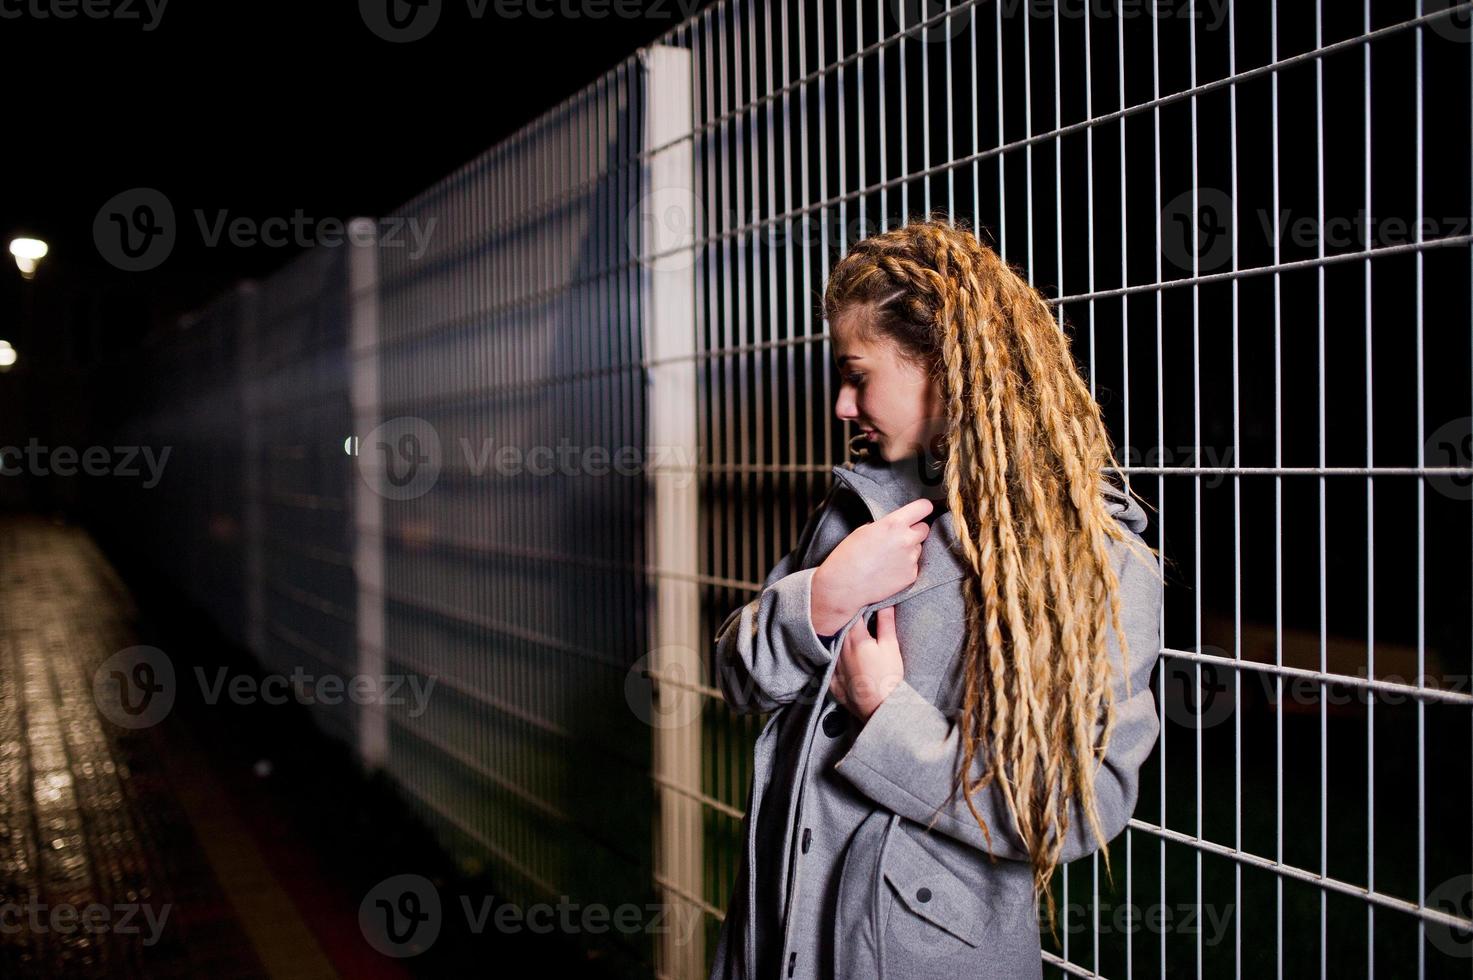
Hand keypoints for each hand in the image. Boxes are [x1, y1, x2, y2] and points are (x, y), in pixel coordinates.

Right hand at [810, 497, 932, 634]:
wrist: (844, 585)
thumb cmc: (848, 556)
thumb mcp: (864, 530)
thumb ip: (886, 525)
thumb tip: (897, 527)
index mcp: (894, 524)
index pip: (923, 507)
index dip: (922, 508)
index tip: (920, 511)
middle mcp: (906, 540)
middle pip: (924, 529)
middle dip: (915, 531)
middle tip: (899, 538)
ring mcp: (910, 559)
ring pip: (918, 548)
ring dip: (908, 550)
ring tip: (887, 558)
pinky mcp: (911, 575)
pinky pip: (913, 565)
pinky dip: (904, 567)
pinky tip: (888, 570)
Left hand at [829, 605, 903, 721]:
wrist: (880, 707)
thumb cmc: (888, 676)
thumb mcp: (891, 646)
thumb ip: (886, 623)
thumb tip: (886, 604)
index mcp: (854, 638)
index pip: (851, 615)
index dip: (857, 608)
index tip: (863, 606)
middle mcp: (839, 649)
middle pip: (840, 629)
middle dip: (847, 623)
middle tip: (859, 623)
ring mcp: (833, 666)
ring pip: (833, 646)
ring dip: (839, 641)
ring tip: (852, 643)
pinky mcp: (832, 682)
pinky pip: (830, 666)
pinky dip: (836, 661)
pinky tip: (845, 663)